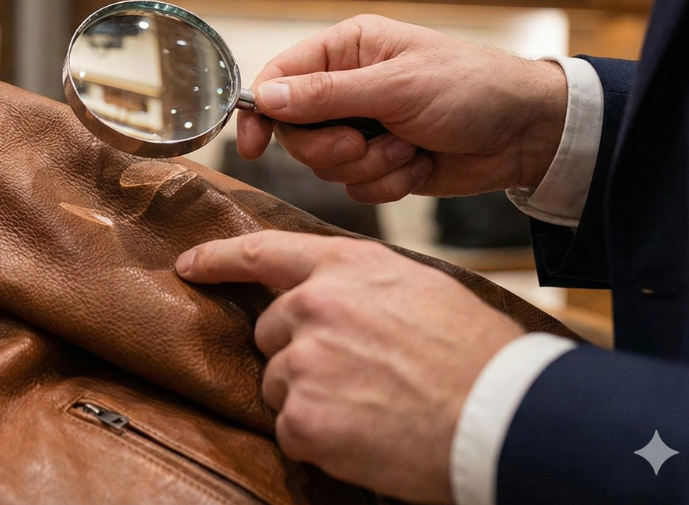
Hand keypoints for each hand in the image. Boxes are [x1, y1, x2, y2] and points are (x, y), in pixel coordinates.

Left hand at [176, 231, 523, 502]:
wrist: (502, 415)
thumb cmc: (474, 354)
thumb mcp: (416, 288)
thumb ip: (358, 283)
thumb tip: (324, 295)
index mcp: (344, 267)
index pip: (263, 253)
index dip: (219, 258)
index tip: (190, 265)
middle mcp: (314, 306)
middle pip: (271, 330)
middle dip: (299, 352)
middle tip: (358, 374)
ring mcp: (304, 362)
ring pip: (277, 382)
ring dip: (309, 397)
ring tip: (370, 405)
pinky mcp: (303, 417)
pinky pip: (290, 428)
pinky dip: (319, 438)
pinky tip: (364, 434)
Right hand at [236, 15, 566, 203]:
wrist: (528, 134)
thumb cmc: (472, 89)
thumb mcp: (396, 87)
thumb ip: (326, 95)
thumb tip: (265, 98)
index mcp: (346, 50)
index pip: (279, 79)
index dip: (260, 113)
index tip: (253, 147)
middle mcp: (348, 87)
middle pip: (297, 132)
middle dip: (332, 147)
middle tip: (365, 143)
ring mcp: (365, 126)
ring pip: (326, 165)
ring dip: (368, 166)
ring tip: (408, 149)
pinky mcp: (382, 162)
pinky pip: (356, 188)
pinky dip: (388, 183)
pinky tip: (420, 165)